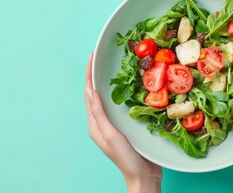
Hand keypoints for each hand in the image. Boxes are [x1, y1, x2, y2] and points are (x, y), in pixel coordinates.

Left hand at [84, 53, 161, 192]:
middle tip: (102, 57)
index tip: (92, 57)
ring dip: (108, 82)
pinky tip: (128, 87)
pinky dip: (121, 93)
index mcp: (94, 124)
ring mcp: (112, 124)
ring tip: (112, 66)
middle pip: (96, 94)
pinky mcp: (123, 126)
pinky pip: (119, 105)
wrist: (143, 175)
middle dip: (96, 75)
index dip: (89, 74)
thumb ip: (99, 113)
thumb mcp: (110, 134)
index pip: (89, 94)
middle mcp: (101, 122)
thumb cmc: (126, 158)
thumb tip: (90, 91)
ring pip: (108, 98)